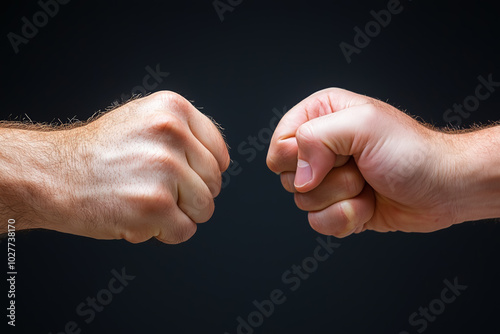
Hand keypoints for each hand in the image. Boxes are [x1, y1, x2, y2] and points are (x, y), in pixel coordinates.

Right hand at [45, 91, 228, 243]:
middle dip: (190, 196)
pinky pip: (185, 231)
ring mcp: (164, 168)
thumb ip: (184, 134)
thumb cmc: (98, 154)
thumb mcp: (142, 121)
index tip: (182, 178)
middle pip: (214, 183)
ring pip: (204, 209)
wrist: (52, 175)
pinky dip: (164, 233)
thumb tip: (219, 161)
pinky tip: (137, 217)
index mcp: (172, 109)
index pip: (219, 153)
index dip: (203, 174)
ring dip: (178, 215)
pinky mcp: (155, 204)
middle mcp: (171, 133)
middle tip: (155, 191)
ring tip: (144, 201)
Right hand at [267, 88, 461, 236]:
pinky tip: (367, 205)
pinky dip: (345, 219)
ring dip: (342, 199)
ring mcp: (327, 178)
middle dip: (327, 179)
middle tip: (358, 167)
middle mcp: (320, 146)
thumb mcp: (364, 125)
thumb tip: (300, 176)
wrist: (445, 187)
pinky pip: (318, 223)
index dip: (300, 157)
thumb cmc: (413, 151)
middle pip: (289, 176)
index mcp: (320, 115)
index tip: (335, 155)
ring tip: (367, 184)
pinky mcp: (336, 204)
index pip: (280, 143)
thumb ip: (316, 137)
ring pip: (303, 202)